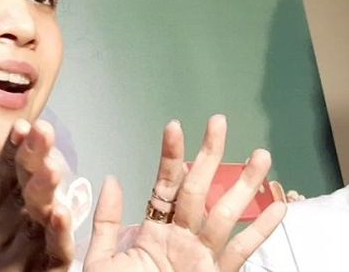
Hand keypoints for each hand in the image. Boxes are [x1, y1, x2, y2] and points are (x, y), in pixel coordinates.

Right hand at [0, 119, 73, 271]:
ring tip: (52, 167)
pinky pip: (51, 258)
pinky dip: (57, 234)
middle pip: (16, 196)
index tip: (27, 124)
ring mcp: (11, 264)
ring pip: (31, 224)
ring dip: (43, 192)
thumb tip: (20, 140)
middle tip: (43, 132)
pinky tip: (61, 213)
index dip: (14, 151)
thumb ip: (3, 191)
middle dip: (32, 160)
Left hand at [84, 115, 286, 271]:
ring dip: (243, 185)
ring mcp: (202, 257)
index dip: (170, 156)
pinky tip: (279, 206)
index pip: (165, 185)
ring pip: (226, 213)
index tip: (174, 125)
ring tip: (260, 155)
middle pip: (200, 189)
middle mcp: (182, 238)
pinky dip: (262, 231)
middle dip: (211, 156)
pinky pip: (242, 251)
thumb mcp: (102, 259)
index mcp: (154, 231)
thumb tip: (113, 178)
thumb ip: (109, 222)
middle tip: (219, 122)